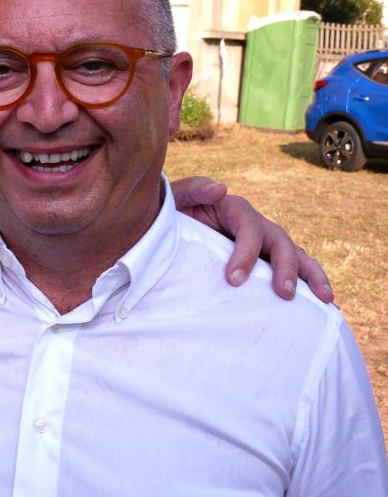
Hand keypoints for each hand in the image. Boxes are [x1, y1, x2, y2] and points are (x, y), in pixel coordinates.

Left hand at [170, 177, 333, 303]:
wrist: (171, 228)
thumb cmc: (174, 212)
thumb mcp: (179, 196)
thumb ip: (195, 189)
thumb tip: (221, 189)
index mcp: (236, 210)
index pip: (250, 229)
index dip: (246, 253)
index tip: (233, 280)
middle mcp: (257, 226)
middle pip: (280, 242)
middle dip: (286, 268)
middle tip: (284, 293)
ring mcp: (264, 244)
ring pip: (296, 256)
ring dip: (312, 276)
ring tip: (325, 301)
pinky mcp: (265, 262)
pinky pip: (293, 271)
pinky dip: (309, 287)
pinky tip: (323, 307)